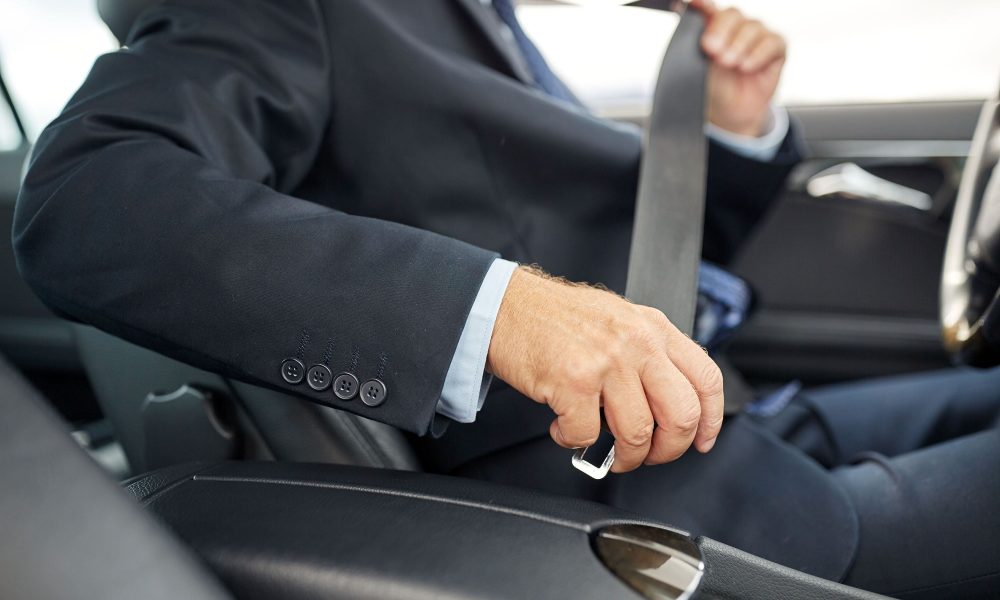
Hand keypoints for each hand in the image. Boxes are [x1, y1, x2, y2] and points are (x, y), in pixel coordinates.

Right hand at [486, 266, 724, 472]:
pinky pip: (587, 435)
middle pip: (682, 415)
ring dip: (624, 456)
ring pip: (638, 434)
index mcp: (653, 328)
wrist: (506, 305)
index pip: (707, 379)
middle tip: (649, 455)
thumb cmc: (556, 317)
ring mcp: (606, 362)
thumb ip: (649, 352)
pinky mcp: (573, 382)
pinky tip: (564, 428)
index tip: (701, 441)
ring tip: (606, 450)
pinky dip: (574, 442)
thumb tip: (670, 401)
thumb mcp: (619, 320)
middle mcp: (637, 343)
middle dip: (668, 450)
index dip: (711, 421)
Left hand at [690, 0, 786, 135]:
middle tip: (712, 50)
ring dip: (739, 45)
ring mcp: (757, 35)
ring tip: (729, 64)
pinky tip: (746, 67)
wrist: (730, 114)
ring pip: (752, 27)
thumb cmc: (714, 88)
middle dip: (721, 30)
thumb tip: (687, 16)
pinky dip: (758, 54)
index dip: (703, 5)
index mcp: (714, 27)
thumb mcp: (698, 70)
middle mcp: (736, 27)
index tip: (695, 4)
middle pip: (732, 14)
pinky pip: (771, 42)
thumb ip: (695, 46)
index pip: (708, 9)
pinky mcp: (776, 48)